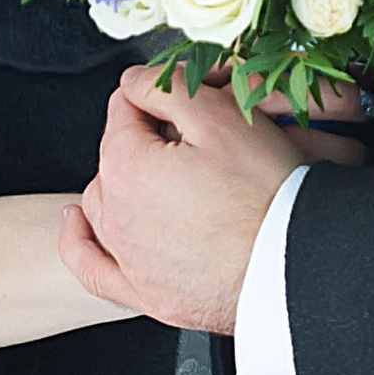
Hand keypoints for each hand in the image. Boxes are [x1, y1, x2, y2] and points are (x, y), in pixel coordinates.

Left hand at [61, 66, 362, 333]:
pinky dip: (80, 242)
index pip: (125, 109)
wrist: (296, 266)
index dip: (160, 98)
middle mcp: (115, 214)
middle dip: (145, 141)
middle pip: (115, 157)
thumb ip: (167, 89)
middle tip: (197, 142)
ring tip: (165, 177)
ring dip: (122, 183)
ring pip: (103, 205)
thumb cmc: (267, 196)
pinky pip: (92, 266)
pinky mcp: (145, 294)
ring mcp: (127, 259)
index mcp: (126, 165)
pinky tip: (77, 225)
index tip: (190, 101)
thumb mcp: (223, 118)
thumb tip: (134, 81)